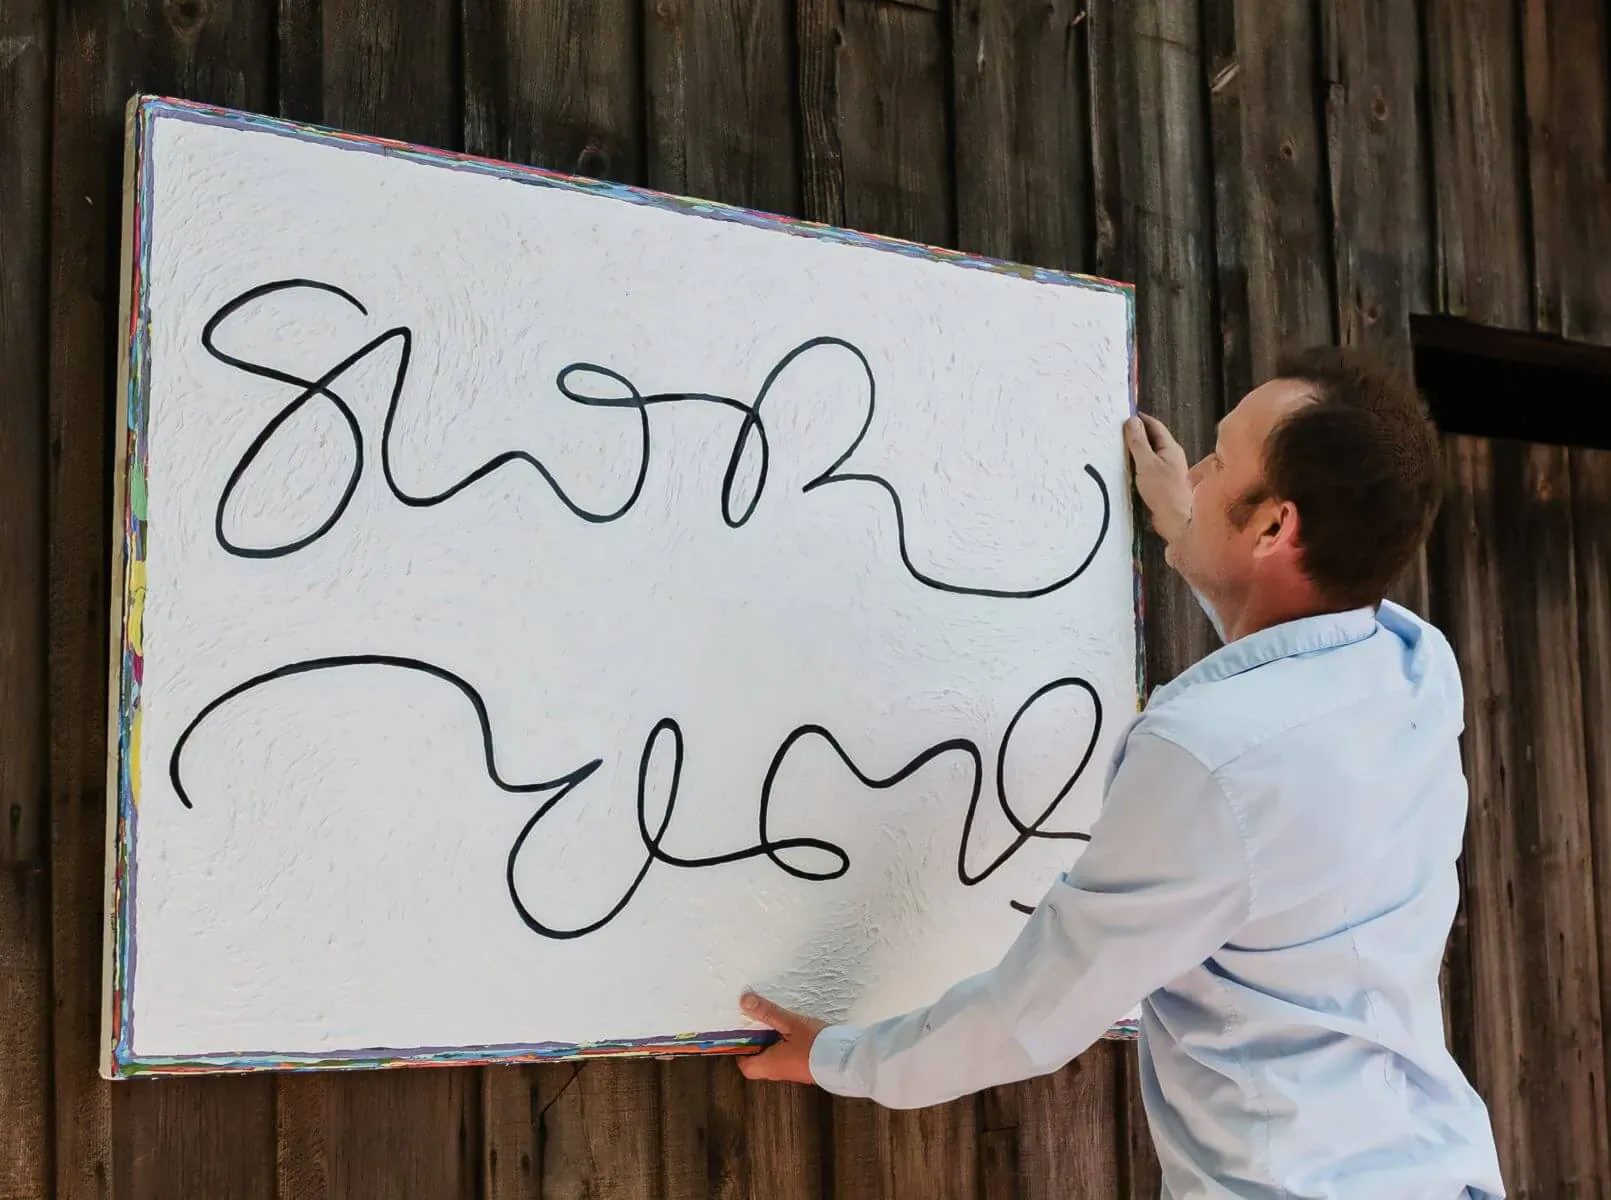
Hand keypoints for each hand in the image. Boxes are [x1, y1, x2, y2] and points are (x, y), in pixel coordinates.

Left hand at [735, 991, 825, 1084]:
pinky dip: (784, 1047)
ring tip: (774, 1026)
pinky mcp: (806, 1069)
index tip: (741, 1035)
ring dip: (771, 1046)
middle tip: (757, 1026)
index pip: (746, 1066)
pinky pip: (788, 1060)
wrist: (846, 1062)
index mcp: (770, 1064)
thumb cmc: (815, 1044)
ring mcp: (794, 1073)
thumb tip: (745, 1001)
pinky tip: (793, 1033)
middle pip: (759, 1064)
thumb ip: (768, 1012)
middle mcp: (779, 1073)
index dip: (740, 1052)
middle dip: (756, 1046)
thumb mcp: (791, 1024)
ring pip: (774, 1061)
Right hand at [1123, 414, 1192, 546]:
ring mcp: (1168, 469)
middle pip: (1152, 438)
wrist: (1176, 520)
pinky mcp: (1162, 482)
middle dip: (1136, 433)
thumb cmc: (1163, 491)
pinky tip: (1127, 468)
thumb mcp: (1147, 464)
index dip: (1140, 419)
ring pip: (1150, 453)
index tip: (1123, 415)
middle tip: (1117, 430)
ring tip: (1119, 447)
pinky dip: (1137, 463)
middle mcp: (1171, 456)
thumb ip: (1138, 442)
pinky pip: (1148, 466)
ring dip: (1136, 449)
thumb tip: (1132, 421)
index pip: (1154, 425)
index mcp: (1170, 447)